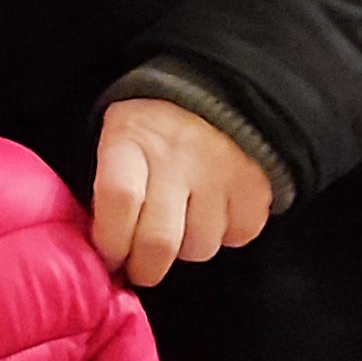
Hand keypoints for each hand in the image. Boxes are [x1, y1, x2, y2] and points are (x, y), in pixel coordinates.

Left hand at [91, 97, 272, 291]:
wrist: (216, 91)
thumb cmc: (154, 128)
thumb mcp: (118, 139)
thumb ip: (109, 187)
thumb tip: (106, 253)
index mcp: (132, 141)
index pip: (119, 199)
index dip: (110, 241)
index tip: (109, 257)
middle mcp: (177, 158)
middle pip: (159, 240)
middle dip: (145, 269)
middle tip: (140, 268)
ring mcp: (220, 173)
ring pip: (200, 247)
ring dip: (186, 248)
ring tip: (182, 225)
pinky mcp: (256, 185)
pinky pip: (239, 236)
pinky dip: (226, 235)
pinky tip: (214, 214)